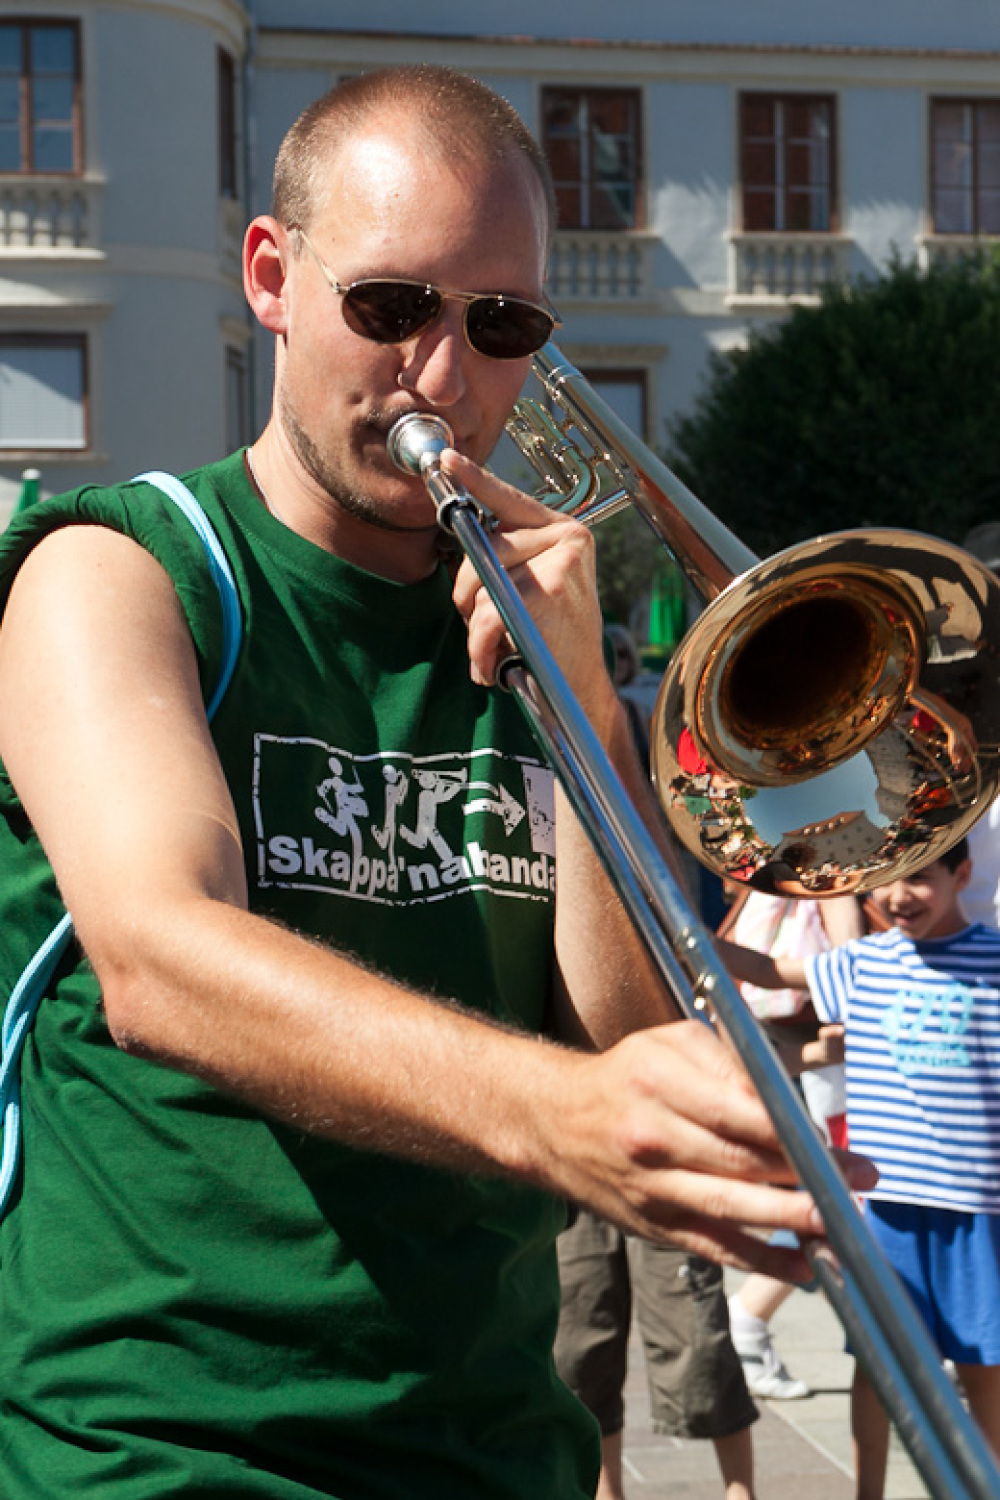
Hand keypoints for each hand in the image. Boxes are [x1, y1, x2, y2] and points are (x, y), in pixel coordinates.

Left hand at [442, 450, 618, 730]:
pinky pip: (488, 614)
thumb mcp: (532, 589)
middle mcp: (567, 539)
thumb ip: (507, 559)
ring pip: (483, 586)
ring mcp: (560, 564)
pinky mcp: (549, 593)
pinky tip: (494, 665)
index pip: (510, 499)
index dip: (475, 479)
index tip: (446, 459)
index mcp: (562, 532)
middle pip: (483, 549)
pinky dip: (481, 647)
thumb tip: (462, 538)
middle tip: (482, 627)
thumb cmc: (551, 640)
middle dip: (468, 594)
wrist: (580, 688)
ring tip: (494, 651)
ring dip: (475, 629)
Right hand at [541, 1019, 875, 1278]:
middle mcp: (653, 1136)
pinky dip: (760, 1261)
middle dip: (809, 1175)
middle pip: (743, 1162)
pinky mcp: (654, 1225)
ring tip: (842, 1226)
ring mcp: (652, 1187)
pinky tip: (804, 1268)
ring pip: (732, 1208)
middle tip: (862, 1181)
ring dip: (793, 1220)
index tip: (834, 1139)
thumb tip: (785, 1102)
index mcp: (659, 1081)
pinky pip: (712, 1247)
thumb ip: (728, 1063)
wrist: (555, 1122)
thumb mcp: (670, 1044)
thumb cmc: (627, 1075)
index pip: (739, 1111)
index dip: (792, 1130)